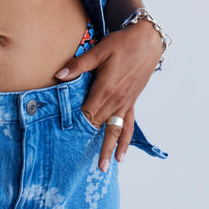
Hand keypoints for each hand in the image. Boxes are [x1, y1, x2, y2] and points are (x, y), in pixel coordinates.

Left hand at [55, 21, 161, 171]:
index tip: (64, 137)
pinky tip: (122, 155)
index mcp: (105, 88)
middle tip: (75, 160)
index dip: (76, 124)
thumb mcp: (99, 50)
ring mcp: (125, 103)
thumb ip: (79, 65)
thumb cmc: (123, 43)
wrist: (149, 41)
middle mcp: (116, 100)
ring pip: (115, 130)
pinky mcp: (132, 102)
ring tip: (103, 166)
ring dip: (108, 148)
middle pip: (98, 124)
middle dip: (87, 140)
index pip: (87, 112)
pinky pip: (128, 126)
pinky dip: (124, 141)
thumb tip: (59, 75)